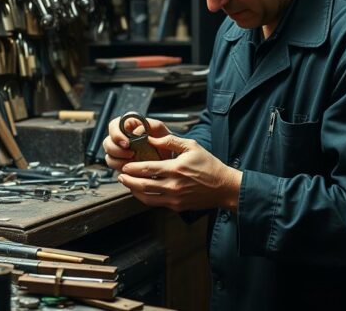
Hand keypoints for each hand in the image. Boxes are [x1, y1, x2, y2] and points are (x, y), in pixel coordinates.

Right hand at [102, 116, 171, 171]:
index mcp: (129, 125)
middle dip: (116, 149)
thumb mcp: (161, 130)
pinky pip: (113, 164)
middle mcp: (121, 136)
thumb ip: (151, 125)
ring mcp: (119, 150)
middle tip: (131, 154)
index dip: (117, 134)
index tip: (127, 143)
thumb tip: (137, 131)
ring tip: (133, 161)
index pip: (115, 125)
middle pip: (108, 141)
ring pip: (108, 154)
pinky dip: (120, 167)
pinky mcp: (120, 161)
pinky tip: (131, 168)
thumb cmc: (164, 142)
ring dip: (118, 159)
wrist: (168, 161)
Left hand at [117, 134, 241, 212]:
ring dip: (134, 191)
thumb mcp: (191, 146)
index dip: (133, 168)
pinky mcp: (177, 206)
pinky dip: (145, 198)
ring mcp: (175, 199)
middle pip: (143, 186)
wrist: (224, 187)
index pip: (148, 169)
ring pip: (147, 198)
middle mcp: (173, 186)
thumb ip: (170, 141)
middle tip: (121, 175)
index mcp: (176, 169)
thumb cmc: (209, 165)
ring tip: (127, 183)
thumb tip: (152, 139)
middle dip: (129, 181)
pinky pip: (156, 203)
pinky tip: (141, 191)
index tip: (125, 165)